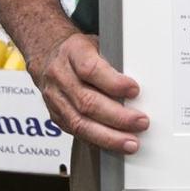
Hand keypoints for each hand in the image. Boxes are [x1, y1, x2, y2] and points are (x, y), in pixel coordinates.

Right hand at [32, 32, 147, 152]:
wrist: (49, 57)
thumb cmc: (79, 52)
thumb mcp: (97, 45)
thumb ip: (114, 63)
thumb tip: (140, 86)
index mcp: (73, 53)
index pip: (91, 70)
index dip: (113, 83)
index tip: (134, 91)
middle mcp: (60, 76)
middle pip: (87, 101)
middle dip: (118, 116)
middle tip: (140, 122)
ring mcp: (55, 98)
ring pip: (80, 123)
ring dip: (109, 136)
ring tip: (130, 142)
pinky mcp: (56, 116)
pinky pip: (76, 133)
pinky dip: (97, 141)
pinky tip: (113, 145)